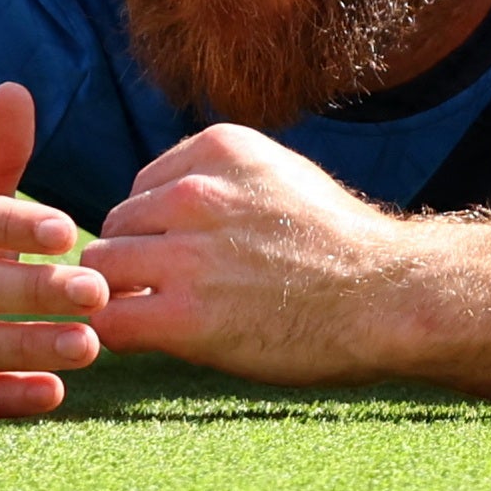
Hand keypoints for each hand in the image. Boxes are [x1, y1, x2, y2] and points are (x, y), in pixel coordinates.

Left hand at [85, 124, 422, 385]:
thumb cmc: (342, 246)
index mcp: (220, 149)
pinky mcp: (185, 317)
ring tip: (162, 317)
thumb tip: (158, 208)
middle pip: (115, 227)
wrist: (389, 297)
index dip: (156, 229)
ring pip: (101, 270)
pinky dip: (119, 334)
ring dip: (122, 296)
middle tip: (173, 293)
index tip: (189, 255)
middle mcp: (197, 192)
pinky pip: (111, 321)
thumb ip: (221, 182)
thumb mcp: (281, 176)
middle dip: (135, 260)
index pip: (142, 188)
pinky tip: (154, 341)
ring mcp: (188, 254)